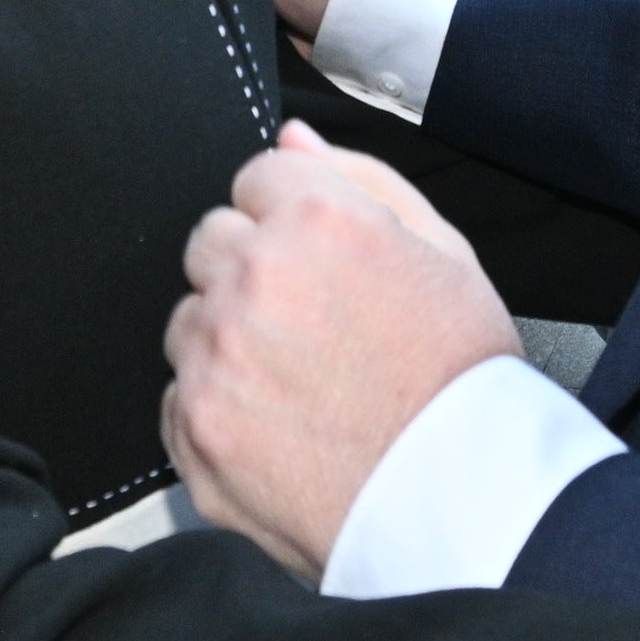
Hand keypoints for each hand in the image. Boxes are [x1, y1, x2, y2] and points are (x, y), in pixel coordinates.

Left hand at [163, 122, 517, 580]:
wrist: (459, 501)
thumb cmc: (461, 377)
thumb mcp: (445, 252)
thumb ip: (359, 179)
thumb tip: (289, 138)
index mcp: (315, 219)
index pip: (256, 178)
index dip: (293, 221)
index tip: (322, 263)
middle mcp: (252, 276)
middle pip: (211, 241)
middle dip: (250, 271)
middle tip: (312, 326)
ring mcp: (214, 355)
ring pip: (188, 319)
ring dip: (227, 339)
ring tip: (299, 385)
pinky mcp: (192, 429)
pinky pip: (178, 396)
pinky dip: (216, 410)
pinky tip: (278, 430)